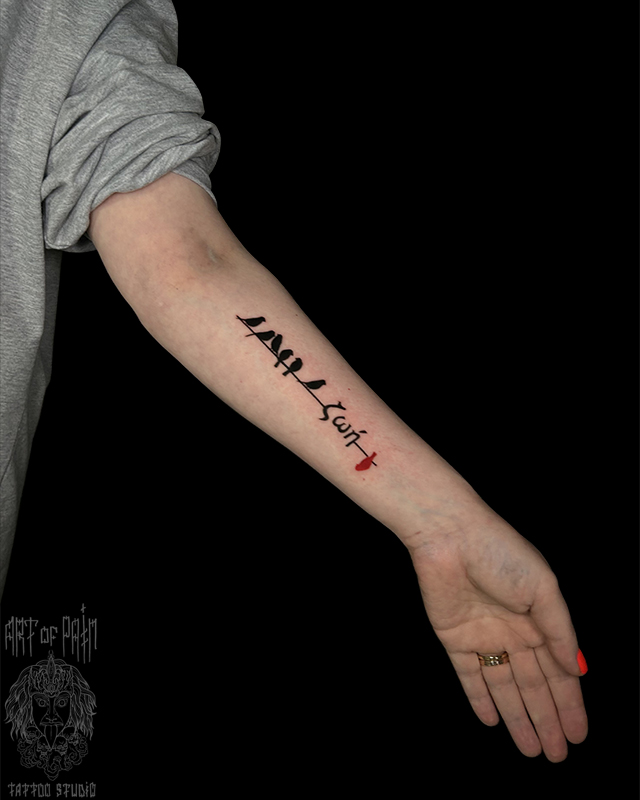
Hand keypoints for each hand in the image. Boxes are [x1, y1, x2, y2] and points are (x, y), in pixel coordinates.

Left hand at [405, 504, 587, 761]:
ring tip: (531, 750)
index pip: (559, 672)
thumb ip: (560, 630)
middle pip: (533, 686)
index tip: (579, 734)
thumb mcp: (544, 588)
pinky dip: (479, 699)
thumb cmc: (500, 552)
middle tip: (557, 755)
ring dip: (517, 718)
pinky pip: (469, 675)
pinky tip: (491, 721)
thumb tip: (576, 668)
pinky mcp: (455, 637)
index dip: (570, 704)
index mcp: (539, 619)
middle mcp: (513, 632)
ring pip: (503, 688)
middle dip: (546, 720)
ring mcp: (484, 636)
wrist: (449, 536)